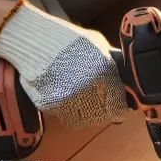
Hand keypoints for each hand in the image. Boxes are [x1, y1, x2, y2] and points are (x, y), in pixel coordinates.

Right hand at [0, 0, 128, 129]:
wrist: (34, 39)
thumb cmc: (69, 40)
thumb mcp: (98, 45)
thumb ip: (112, 65)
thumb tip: (125, 82)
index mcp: (104, 71)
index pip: (117, 108)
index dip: (118, 111)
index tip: (116, 111)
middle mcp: (86, 87)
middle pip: (99, 117)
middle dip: (99, 111)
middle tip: (94, 101)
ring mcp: (66, 98)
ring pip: (82, 121)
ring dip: (82, 114)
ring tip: (78, 99)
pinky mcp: (49, 104)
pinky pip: (64, 117)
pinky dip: (66, 110)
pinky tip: (63, 94)